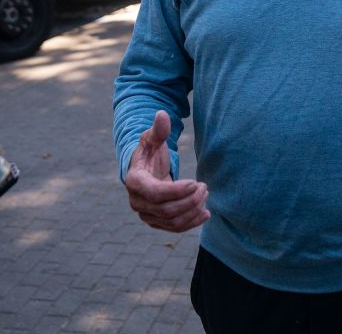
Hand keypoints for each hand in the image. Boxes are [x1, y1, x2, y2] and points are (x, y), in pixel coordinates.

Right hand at [125, 110, 208, 231]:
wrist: (144, 169)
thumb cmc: (149, 151)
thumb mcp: (152, 138)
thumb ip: (158, 130)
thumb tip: (162, 114)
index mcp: (135, 182)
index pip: (156, 193)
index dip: (177, 191)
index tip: (195, 182)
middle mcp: (137, 202)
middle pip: (166, 210)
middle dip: (189, 200)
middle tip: (204, 186)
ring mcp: (146, 214)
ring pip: (172, 221)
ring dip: (193, 210)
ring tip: (206, 194)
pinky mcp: (156, 222)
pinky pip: (175, 228)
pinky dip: (192, 223)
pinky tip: (206, 213)